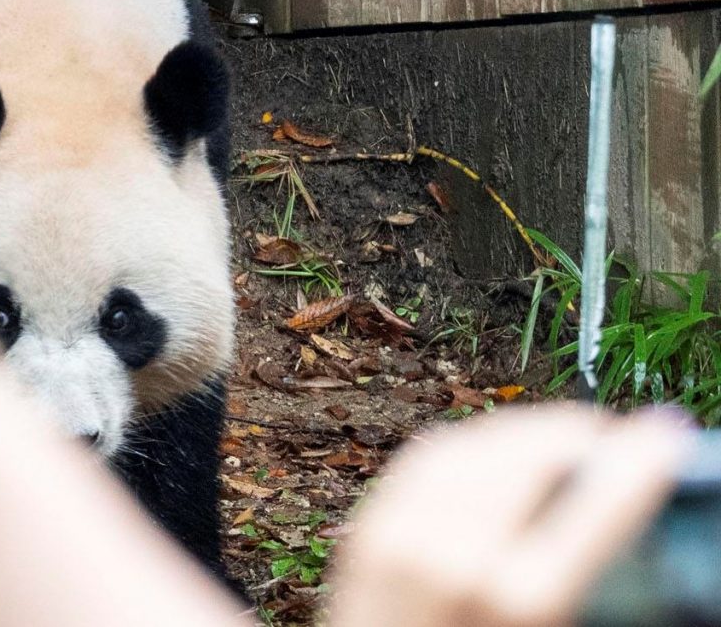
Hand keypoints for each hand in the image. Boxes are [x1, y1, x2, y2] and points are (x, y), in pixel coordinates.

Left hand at [326, 404, 692, 626]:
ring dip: (524, 430)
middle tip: (611, 436)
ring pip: (474, 446)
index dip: (636, 463)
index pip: (594, 510)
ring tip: (561, 437)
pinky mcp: (368, 529)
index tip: (663, 435)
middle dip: (576, 435)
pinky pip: (427, 460)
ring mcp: (404, 538)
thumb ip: (584, 583)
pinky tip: (498, 450)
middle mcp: (457, 562)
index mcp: (520, 602)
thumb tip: (617, 512)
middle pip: (527, 458)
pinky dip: (471, 444)